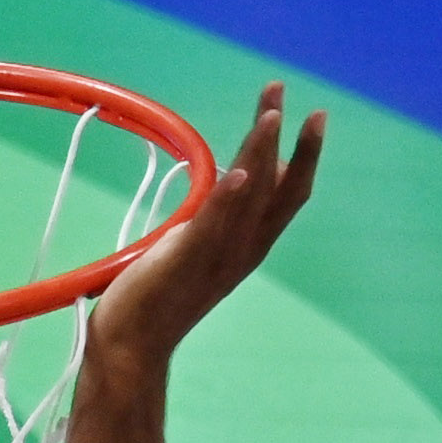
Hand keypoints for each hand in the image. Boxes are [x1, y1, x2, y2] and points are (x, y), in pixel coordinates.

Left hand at [90, 82, 328, 366]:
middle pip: (280, 189)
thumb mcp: (200, 242)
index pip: (287, 192)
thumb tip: (251, 174)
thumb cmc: (161, 292)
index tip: (307, 113)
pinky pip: (214, 225)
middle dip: (292, 143)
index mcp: (250, 244)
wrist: (134, 343)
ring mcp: (219, 256)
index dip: (302, 153)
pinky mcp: (188, 260)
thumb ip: (227, 213)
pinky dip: (230, 198)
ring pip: (252, 199)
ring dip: (261, 154)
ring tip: (271, 116)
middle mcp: (245, 250)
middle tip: (298, 99)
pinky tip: (240, 171)